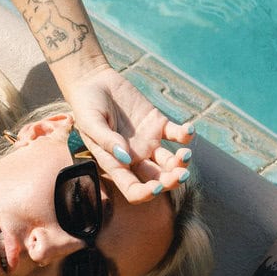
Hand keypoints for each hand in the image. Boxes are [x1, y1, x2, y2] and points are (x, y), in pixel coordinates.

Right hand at [64, 65, 193, 202]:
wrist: (94, 81)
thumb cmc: (86, 105)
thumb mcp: (90, 122)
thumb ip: (106, 141)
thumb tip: (125, 157)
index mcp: (116, 163)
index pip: (132, 189)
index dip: (145, 194)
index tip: (155, 188)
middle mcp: (135, 157)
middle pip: (157, 179)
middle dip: (171, 181)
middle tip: (181, 174)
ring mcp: (148, 141)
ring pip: (171, 161)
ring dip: (182, 162)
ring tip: (186, 154)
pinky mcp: (158, 124)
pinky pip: (177, 134)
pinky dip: (186, 134)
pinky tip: (189, 129)